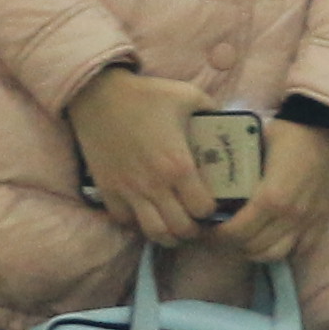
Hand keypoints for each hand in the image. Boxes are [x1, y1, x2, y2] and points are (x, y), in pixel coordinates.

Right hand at [68, 68, 222, 246]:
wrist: (99, 96)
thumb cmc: (146, 95)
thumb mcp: (188, 96)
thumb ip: (213, 110)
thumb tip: (229, 120)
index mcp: (178, 165)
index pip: (203, 209)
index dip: (212, 210)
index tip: (212, 203)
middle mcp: (155, 184)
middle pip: (181, 229)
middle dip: (194, 229)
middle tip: (197, 219)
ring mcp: (129, 191)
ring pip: (154, 233)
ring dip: (169, 234)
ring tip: (175, 224)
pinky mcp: (108, 191)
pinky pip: (126, 221)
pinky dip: (139, 223)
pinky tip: (147, 212)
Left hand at [218, 114, 328, 264]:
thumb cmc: (290, 132)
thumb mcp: (255, 145)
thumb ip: (237, 168)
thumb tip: (213, 181)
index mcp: (271, 197)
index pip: (237, 233)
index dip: (216, 236)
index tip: (206, 229)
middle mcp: (290, 216)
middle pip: (253, 248)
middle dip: (231, 244)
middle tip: (220, 234)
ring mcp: (308, 221)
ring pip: (275, 254)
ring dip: (255, 250)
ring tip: (244, 239)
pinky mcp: (321, 221)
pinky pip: (300, 249)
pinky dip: (283, 249)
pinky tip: (272, 238)